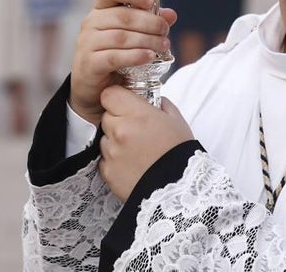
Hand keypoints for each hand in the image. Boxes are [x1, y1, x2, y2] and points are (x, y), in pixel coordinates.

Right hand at [69, 0, 176, 127]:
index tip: (150, 2)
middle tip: (165, 31)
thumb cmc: (114, 55)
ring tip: (164, 46)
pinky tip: (150, 57)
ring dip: (147, 40)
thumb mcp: (132, 35)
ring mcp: (87, 42)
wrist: (94, 88)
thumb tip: (171, 14)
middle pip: (123, 16)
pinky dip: (135, 56)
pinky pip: (115, 56)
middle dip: (150, 22)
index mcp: (100, 9)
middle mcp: (90, 22)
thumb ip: (150, 22)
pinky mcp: (89, 63)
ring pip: (121, 37)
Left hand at [100, 86, 193, 201]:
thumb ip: (161, 104)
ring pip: (105, 138)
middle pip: (107, 117)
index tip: (124, 104)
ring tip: (137, 152)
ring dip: (115, 142)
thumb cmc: (181, 155)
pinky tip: (132, 166)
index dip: (117, 99)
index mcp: (136, 115)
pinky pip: (105, 160)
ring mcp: (111, 153)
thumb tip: (153, 99)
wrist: (180, 191)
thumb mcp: (176, 121)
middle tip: (136, 131)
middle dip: (118, 121)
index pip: (109, 95)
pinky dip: (114, 161)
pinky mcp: (107, 172)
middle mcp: (119, 131)